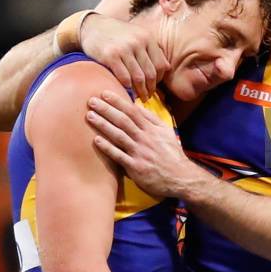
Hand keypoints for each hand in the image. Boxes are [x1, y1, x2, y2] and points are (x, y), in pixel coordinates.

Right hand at [80, 14, 170, 100]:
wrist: (93, 26)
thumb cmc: (118, 34)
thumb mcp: (138, 35)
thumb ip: (151, 50)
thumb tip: (168, 68)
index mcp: (148, 37)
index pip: (161, 64)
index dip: (160, 79)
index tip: (155, 86)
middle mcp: (138, 42)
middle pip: (151, 73)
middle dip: (151, 88)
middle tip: (148, 96)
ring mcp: (124, 49)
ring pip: (139, 77)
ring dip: (140, 91)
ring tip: (140, 97)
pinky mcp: (110, 56)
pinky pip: (124, 77)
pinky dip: (127, 87)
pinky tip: (127, 90)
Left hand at [87, 91, 201, 197]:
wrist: (181, 178)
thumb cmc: (171, 155)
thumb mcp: (166, 133)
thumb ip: (152, 119)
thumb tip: (138, 106)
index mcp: (152, 129)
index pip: (133, 111)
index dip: (118, 101)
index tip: (104, 93)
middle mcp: (145, 138)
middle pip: (123, 120)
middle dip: (106, 109)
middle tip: (91, 101)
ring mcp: (140, 153)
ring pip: (119, 135)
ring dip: (103, 124)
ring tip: (90, 116)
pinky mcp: (135, 168)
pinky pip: (119, 155)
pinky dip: (108, 147)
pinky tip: (96, 140)